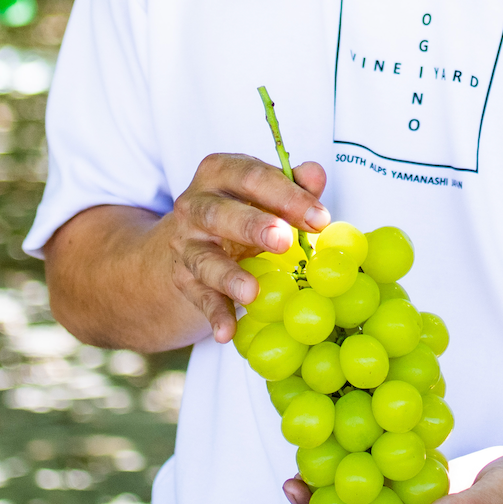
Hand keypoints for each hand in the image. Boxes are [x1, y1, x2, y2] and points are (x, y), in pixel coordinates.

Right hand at [162, 153, 327, 342]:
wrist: (189, 240)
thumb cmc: (240, 207)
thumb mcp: (263, 191)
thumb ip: (292, 183)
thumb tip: (316, 175)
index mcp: (219, 172)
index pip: (251, 176)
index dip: (286, 194)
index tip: (319, 218)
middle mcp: (195, 204)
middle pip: (219, 213)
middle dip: (253, 226)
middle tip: (284, 240)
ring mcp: (186, 244)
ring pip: (204, 259)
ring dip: (229, 276)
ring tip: (253, 292)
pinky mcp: (183, 278)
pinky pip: (199, 297)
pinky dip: (215, 314)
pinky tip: (227, 332)